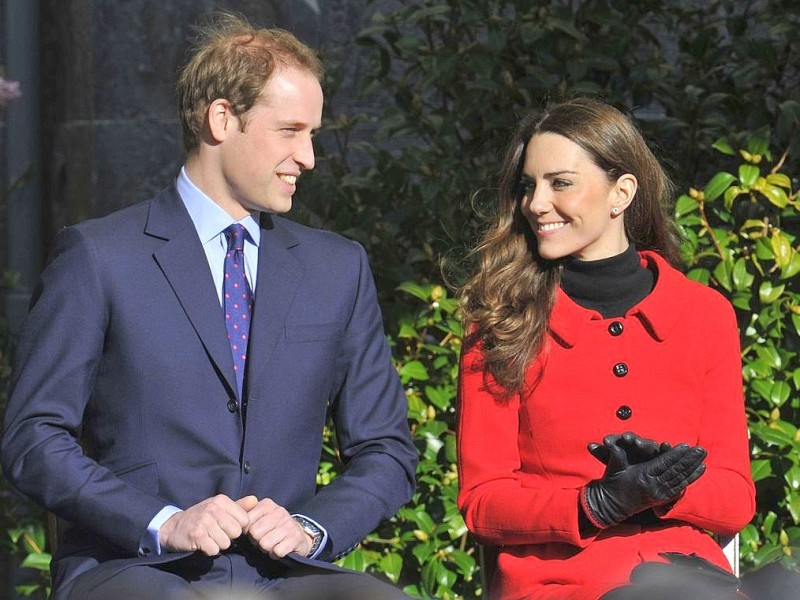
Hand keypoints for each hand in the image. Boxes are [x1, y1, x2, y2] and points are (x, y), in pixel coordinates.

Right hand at [159, 494, 257, 554]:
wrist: (173, 527)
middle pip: (236, 532)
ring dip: (218, 544)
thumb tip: (255, 500)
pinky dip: (209, 551)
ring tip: (208, 538)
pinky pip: (214, 550)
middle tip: (216, 533)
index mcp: (221, 500)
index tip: (227, 526)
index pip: (244, 519)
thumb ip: (238, 506)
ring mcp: (204, 521)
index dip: (238, 527)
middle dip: (228, 537)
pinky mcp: (197, 536)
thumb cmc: (201, 517)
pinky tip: (202, 544)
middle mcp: (213, 508)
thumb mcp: (219, 507)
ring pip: (226, 543)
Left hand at [243, 497, 313, 558]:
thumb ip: (244, 511)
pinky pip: (277, 551)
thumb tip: (234, 509)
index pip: (246, 522)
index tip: (255, 531)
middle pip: (255, 534)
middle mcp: (279, 511)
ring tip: (272, 544)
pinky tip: (279, 548)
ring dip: (266, 548)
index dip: (248, 531)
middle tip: (264, 539)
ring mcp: (289, 524)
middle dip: (257, 541)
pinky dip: (276, 554)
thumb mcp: (258, 516)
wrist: (298, 535)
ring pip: (265, 544)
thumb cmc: (272, 526)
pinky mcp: (296, 537)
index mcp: (267, 504)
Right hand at [582, 442, 706, 528]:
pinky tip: (700, 470)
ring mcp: (659, 493)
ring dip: (693, 468)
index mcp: (643, 476)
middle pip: (676, 471)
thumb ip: (618, 455)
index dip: (675, 454)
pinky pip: (680, 487)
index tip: (686, 445)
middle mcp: (654, 486)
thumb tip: (615, 444)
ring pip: (680, 479)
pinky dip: (691, 478)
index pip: (663, 464)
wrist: (612, 505)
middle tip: (701, 449)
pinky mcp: (662, 498)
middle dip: (690, 459)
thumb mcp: (614, 467)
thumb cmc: (612, 483)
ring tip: (703, 457)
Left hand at [588, 431, 670, 464]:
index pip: (619, 439)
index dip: (613, 439)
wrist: (645, 476)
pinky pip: (665, 451)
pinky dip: (666, 448)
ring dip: (645, 443)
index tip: (606, 441)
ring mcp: (652, 450)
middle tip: (625, 438)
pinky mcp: (664, 456)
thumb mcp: (614, 461)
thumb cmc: (628, 465)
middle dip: (630, 438)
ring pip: (649, 444)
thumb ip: (603, 453)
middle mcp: (639, 444)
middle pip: (634, 439)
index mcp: (626, 444)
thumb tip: (590, 445)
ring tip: (638, 443)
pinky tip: (665, 445)